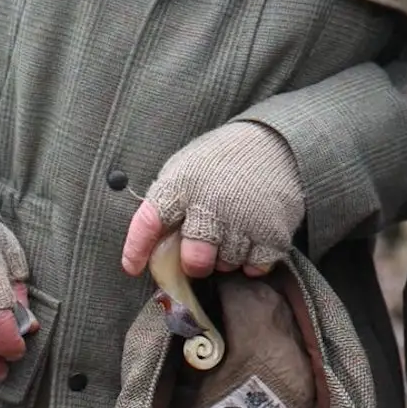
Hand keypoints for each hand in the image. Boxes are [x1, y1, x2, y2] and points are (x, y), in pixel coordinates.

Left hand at [121, 122, 303, 279]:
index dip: (136, 249)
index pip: (149, 222)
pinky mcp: (273, 229)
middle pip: (196, 260)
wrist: (274, 140)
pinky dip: (253, 260)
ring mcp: (244, 217)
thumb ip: (169, 201)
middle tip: (203, 252)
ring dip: (227, 256)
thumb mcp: (187, 167)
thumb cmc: (221, 159)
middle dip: (196, 262)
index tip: (132, 268)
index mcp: (182, 184)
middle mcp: (212, 202)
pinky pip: (256, 266)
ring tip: (233, 231)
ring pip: (227, 264)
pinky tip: (252, 239)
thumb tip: (151, 243)